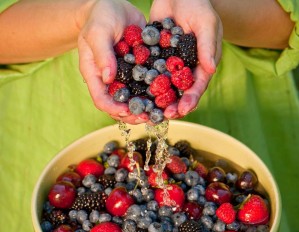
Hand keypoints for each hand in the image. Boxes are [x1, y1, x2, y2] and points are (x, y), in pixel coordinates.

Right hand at [77, 0, 148, 123]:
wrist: (116, 6)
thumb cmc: (101, 16)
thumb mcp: (99, 32)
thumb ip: (102, 54)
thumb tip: (109, 79)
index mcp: (96, 75)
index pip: (101, 99)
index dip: (113, 109)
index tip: (128, 111)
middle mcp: (110, 80)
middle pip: (118, 105)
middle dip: (132, 114)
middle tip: (147, 117)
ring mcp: (125, 77)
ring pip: (134, 99)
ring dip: (145, 108)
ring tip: (158, 113)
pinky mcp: (138, 71)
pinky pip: (146, 86)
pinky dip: (155, 93)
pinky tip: (166, 97)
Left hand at [150, 0, 222, 118]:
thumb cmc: (197, 5)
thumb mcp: (205, 23)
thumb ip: (207, 45)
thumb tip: (211, 69)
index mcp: (201, 64)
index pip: (197, 85)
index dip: (191, 99)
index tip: (183, 110)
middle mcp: (185, 69)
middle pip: (180, 92)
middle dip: (174, 105)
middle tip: (165, 115)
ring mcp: (170, 66)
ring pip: (164, 87)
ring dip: (158, 100)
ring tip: (151, 111)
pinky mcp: (156, 60)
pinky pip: (150, 74)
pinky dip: (145, 85)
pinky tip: (137, 94)